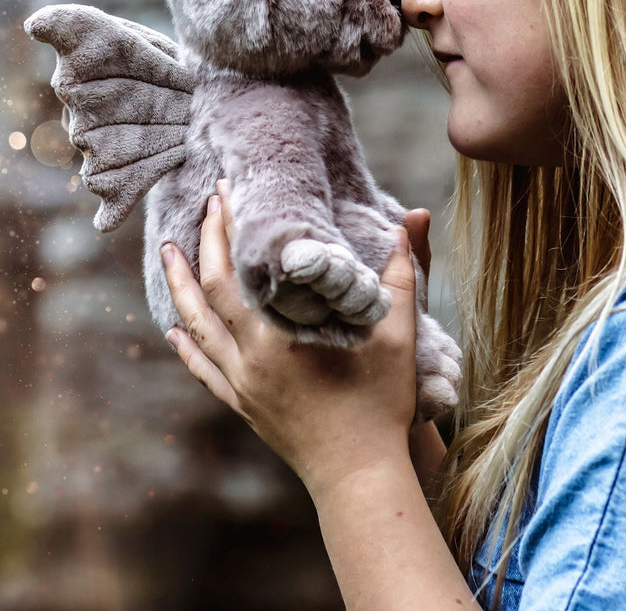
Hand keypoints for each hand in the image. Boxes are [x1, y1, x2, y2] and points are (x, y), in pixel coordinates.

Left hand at [161, 185, 420, 501]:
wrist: (360, 478)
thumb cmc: (381, 406)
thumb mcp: (397, 338)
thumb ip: (401, 277)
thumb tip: (410, 223)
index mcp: (279, 337)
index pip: (234, 273)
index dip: (225, 230)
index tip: (224, 194)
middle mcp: (250, 360)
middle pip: (207, 294)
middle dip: (202, 246)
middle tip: (203, 207)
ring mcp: (243, 387)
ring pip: (196, 330)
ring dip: (180, 288)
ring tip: (168, 253)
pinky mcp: (245, 408)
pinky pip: (204, 371)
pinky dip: (187, 347)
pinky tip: (175, 332)